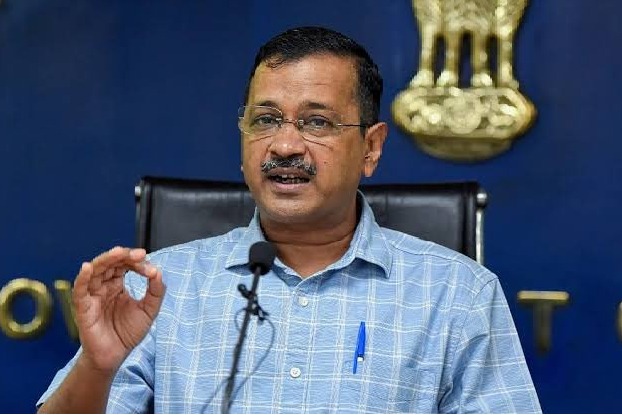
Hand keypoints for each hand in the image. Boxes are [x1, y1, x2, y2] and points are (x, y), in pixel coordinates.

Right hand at [72, 246, 164, 373]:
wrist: (115, 356)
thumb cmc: (128, 333)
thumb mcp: (149, 310)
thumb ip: (155, 292)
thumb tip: (157, 271)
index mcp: (117, 285)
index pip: (125, 265)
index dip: (137, 262)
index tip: (150, 267)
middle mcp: (103, 286)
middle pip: (110, 263)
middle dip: (124, 256)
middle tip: (139, 254)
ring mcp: (92, 295)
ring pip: (95, 270)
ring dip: (106, 260)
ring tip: (119, 252)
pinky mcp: (83, 307)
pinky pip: (79, 289)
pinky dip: (82, 277)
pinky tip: (87, 267)